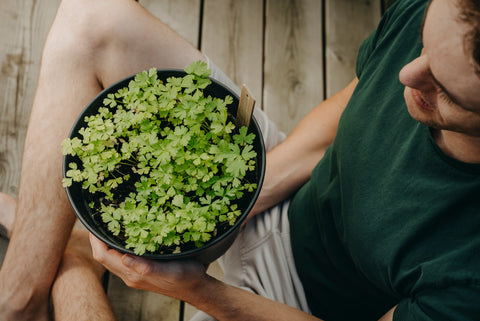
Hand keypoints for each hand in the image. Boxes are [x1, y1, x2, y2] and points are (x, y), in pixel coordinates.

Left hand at [89, 234, 208, 300]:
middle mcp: (130, 275)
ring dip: (107, 242)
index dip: (96, 241)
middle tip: (99, 219)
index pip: (104, 257)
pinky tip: (125, 234)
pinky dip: (117, 245)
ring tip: (110, 223)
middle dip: (98, 239)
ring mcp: (135, 273)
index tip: (94, 224)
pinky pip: (122, 257)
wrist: (196, 288)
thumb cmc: (187, 278)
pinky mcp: (142, 271)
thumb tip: (125, 259)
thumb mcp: (171, 271)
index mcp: (134, 274)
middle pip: (104, 257)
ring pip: (111, 257)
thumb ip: (148, 268)